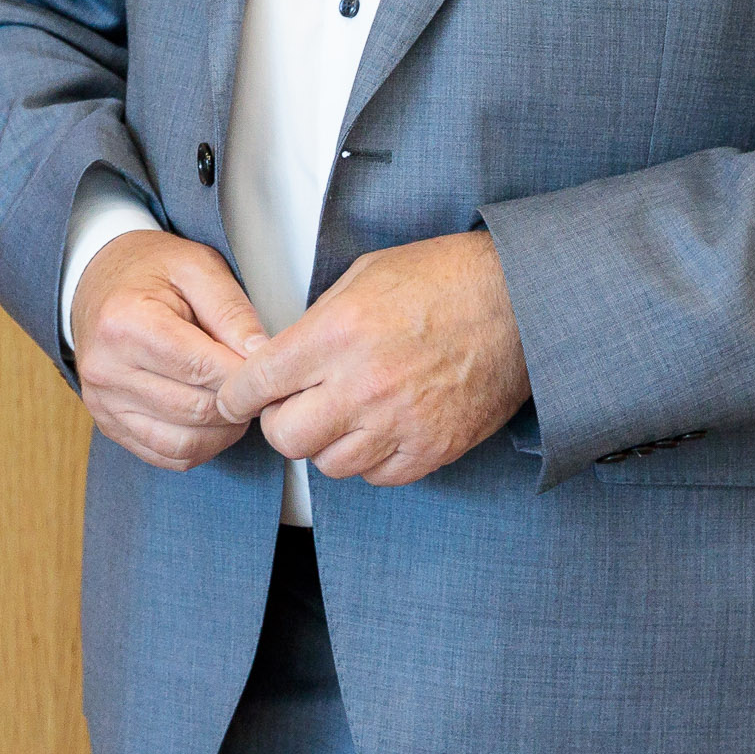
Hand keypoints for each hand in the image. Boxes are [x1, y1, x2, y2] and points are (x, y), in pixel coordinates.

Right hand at [71, 231, 271, 470]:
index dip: (247, 374)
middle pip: (197, 409)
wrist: (97, 282)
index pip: (204, 369)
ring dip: (224, 430)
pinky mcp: (109, 425)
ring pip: (186, 442)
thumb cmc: (150, 272)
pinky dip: (202, 446)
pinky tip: (212, 419)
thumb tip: (264, 355)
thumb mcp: (197, 268)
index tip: (268, 365)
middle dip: (239, 402)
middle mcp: (106, 369)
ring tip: (236, 400)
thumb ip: (233, 311)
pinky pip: (168, 456)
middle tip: (257, 384)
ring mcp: (103, 403)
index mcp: (125, 323)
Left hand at [213, 230, 527, 487]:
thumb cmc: (442, 280)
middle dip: (281, 422)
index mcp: (337, 334)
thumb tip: (280, 361)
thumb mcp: (361, 277)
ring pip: (329, 465)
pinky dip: (371, 459)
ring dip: (328, 443)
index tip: (236, 397)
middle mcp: (363, 385)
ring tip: (345, 414)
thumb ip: (314, 325)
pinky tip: (380, 428)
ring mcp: (400, 423)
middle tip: (294, 405)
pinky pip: (378, 476)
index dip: (237, 394)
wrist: (518, 301)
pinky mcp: (433, 448)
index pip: (257, 384)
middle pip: (286, 438)